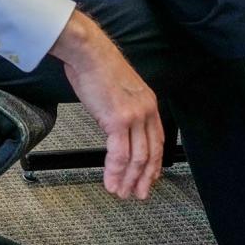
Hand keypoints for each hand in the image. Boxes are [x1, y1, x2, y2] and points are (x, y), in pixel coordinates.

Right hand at [51, 12, 163, 199]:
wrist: (88, 51)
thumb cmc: (95, 64)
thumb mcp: (117, 87)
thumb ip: (121, 106)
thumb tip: (113, 120)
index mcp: (148, 103)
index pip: (157, 140)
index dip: (154, 162)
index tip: (149, 176)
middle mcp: (145, 111)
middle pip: (150, 153)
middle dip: (144, 178)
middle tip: (138, 193)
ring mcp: (133, 116)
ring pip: (137, 158)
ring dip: (128, 179)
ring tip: (121, 192)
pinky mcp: (118, 120)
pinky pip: (119, 154)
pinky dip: (115, 171)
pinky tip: (111, 181)